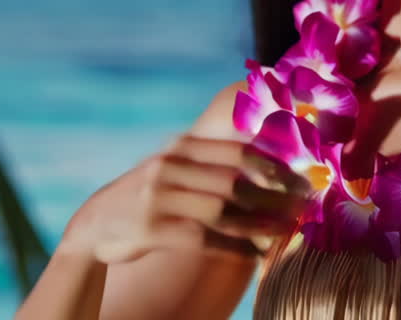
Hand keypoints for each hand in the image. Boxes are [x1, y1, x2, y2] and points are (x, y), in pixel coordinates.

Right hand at [58, 133, 308, 264]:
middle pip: (233, 182)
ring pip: (221, 212)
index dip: (274, 164)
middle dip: (273, 195)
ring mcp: (158, 199)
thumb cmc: (151, 192)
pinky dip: (234, 248)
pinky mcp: (151, 231)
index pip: (237, 151)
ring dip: (259, 223)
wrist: (98, 221)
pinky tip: (256, 254)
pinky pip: (203, 240)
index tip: (302, 176)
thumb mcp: (175, 165)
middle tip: (303, 204)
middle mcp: (169, 168)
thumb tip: (271, 161)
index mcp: (180, 147)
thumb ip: (212, 160)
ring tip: (287, 228)